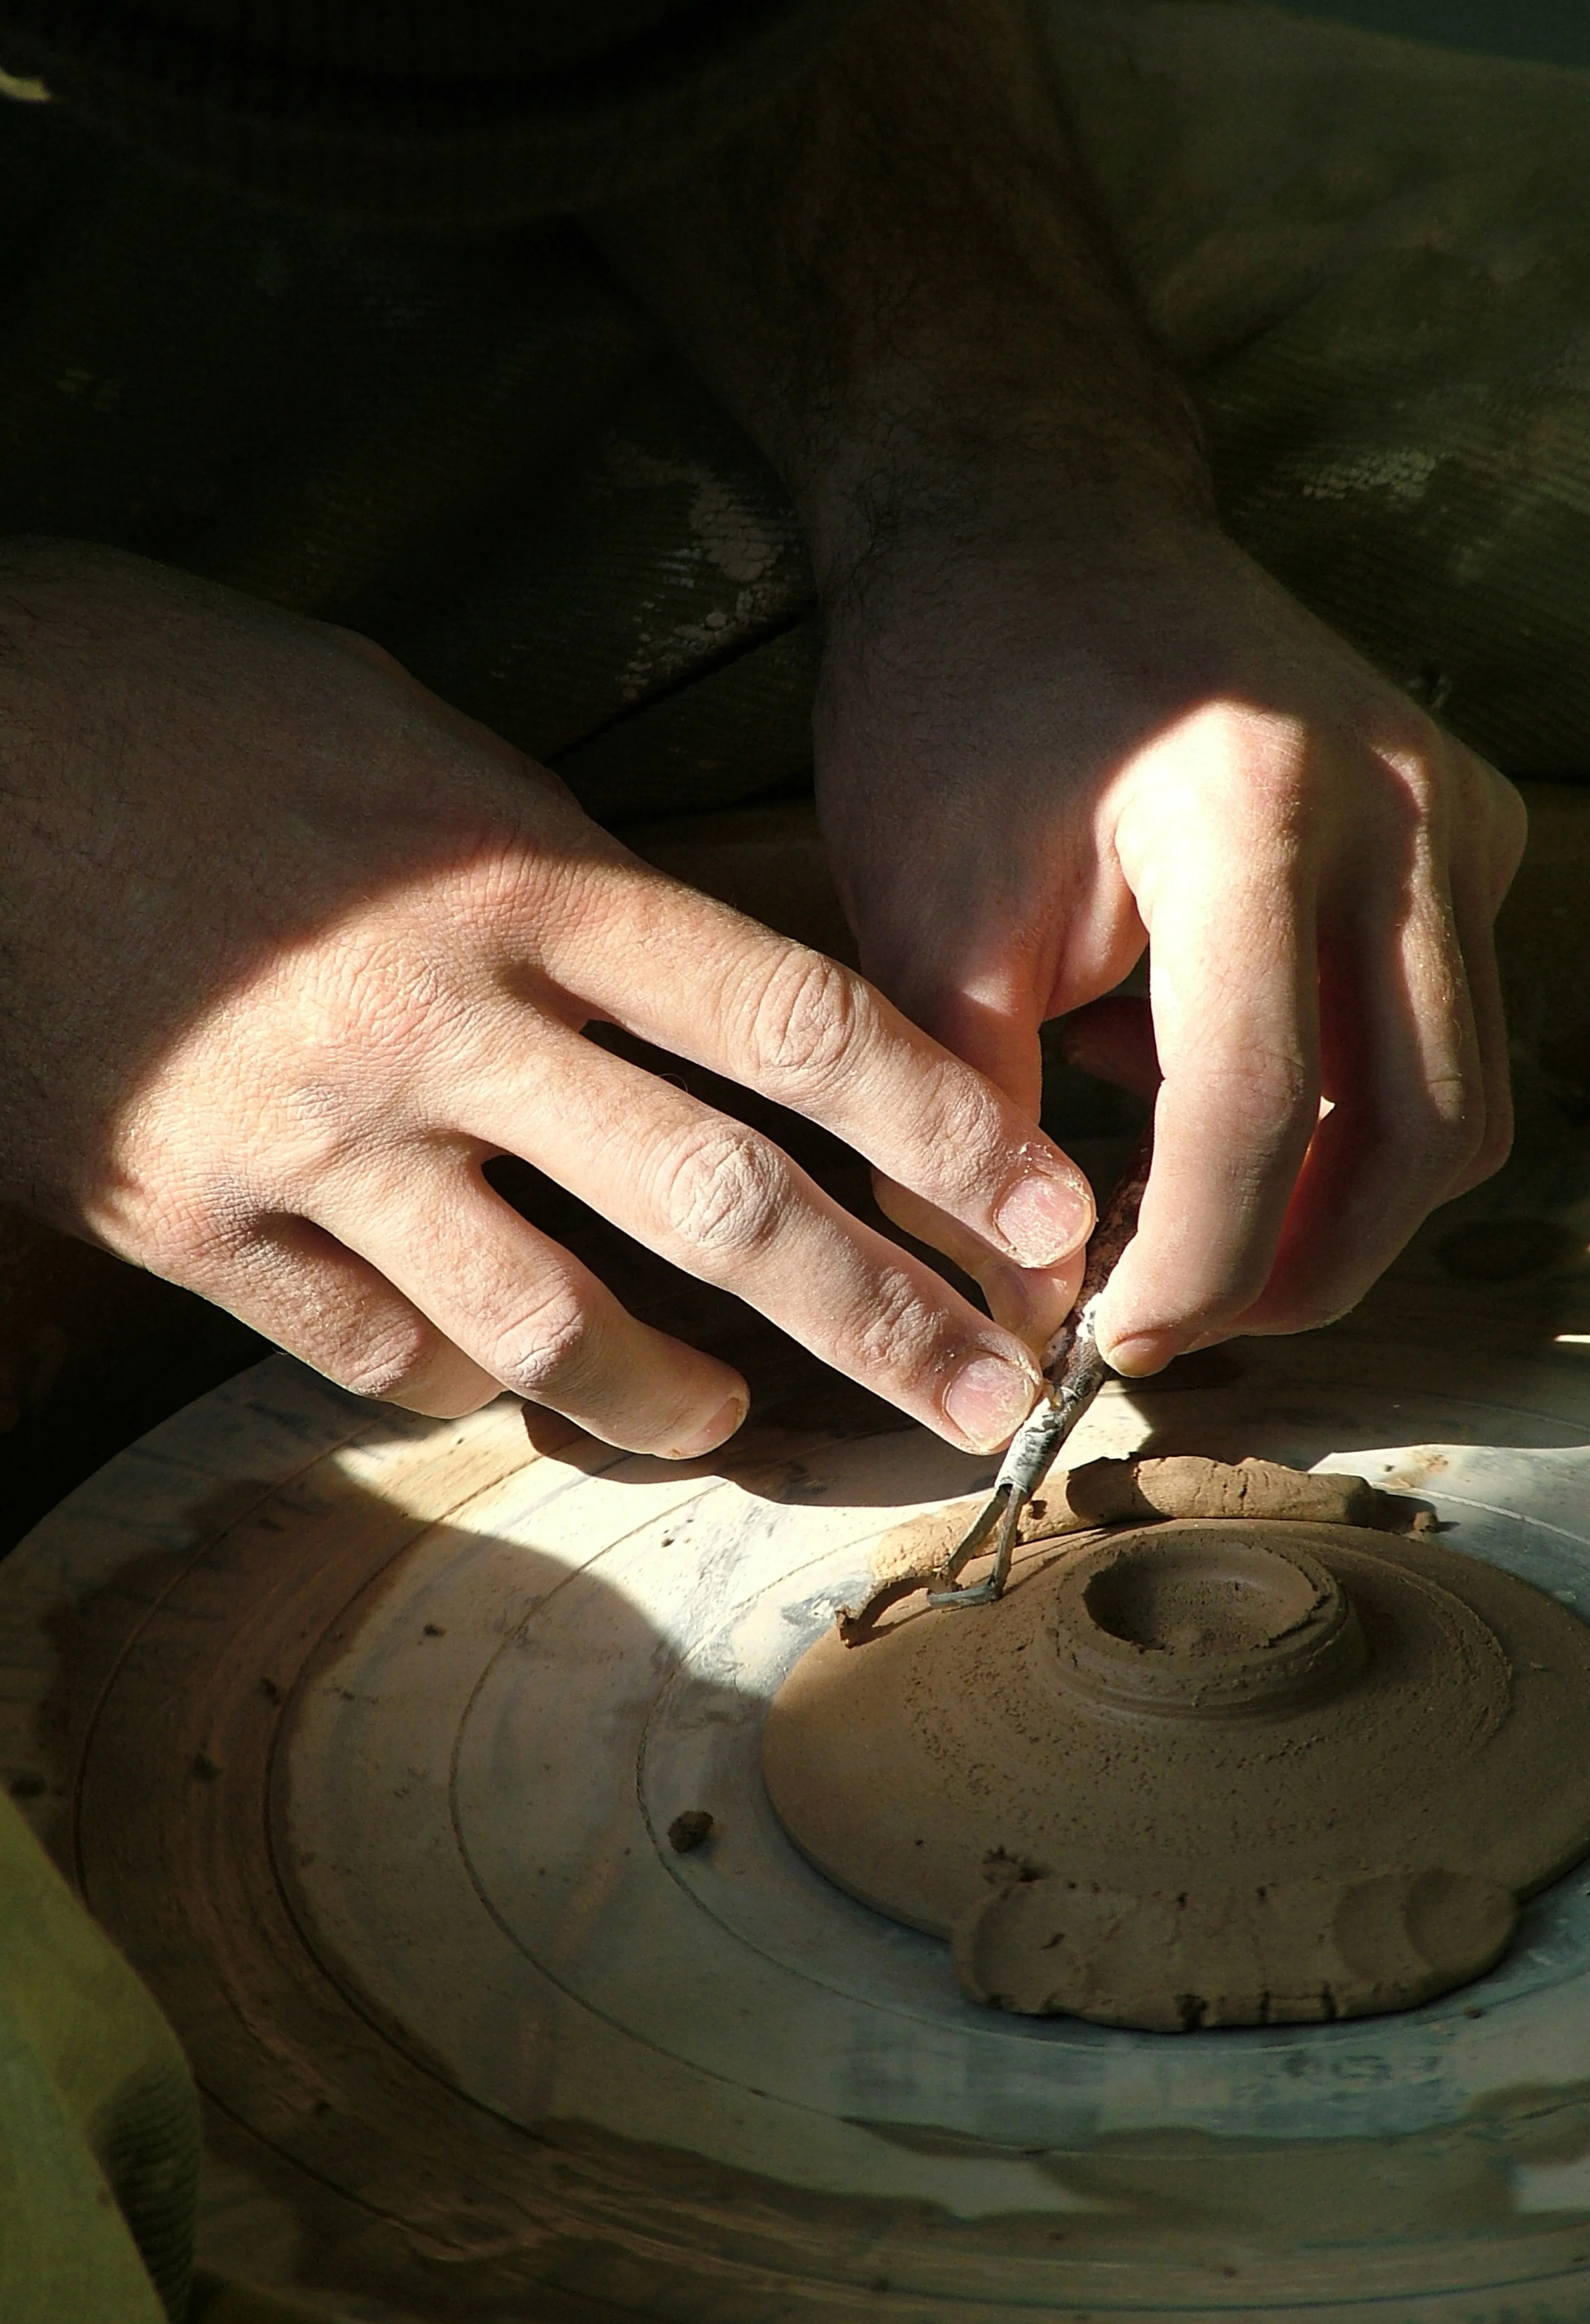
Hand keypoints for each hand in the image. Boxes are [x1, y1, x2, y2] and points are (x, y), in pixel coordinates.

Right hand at [0, 542, 1097, 1452]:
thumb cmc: (178, 701)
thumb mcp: (398, 730)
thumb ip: (543, 860)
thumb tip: (653, 961)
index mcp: (516, 877)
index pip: (789, 1021)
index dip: (940, 1130)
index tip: (1040, 1214)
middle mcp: (439, 1023)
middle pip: (714, 1203)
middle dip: (876, 1317)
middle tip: (983, 1401)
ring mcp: (312, 1142)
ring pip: (542, 1324)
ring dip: (670, 1397)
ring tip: (737, 1427)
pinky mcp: (187, 1223)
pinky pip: (364, 1351)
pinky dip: (450, 1379)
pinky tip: (496, 1383)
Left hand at [815, 511, 1526, 1370]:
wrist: (1029, 522)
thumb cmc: (955, 699)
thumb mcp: (927, 922)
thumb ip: (974, 1130)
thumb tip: (1024, 1313)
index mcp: (1255, 813)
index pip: (1262, 1111)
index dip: (1193, 1267)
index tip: (1109, 1343)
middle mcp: (1401, 809)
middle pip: (1419, 1134)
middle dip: (1298, 1264)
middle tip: (1164, 1315)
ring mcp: (1455, 814)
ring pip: (1453, 1100)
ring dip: (1326, 1196)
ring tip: (1162, 1187)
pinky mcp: (1460, 828)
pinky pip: (1435, 1029)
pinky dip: (1334, 1100)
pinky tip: (1187, 1058)